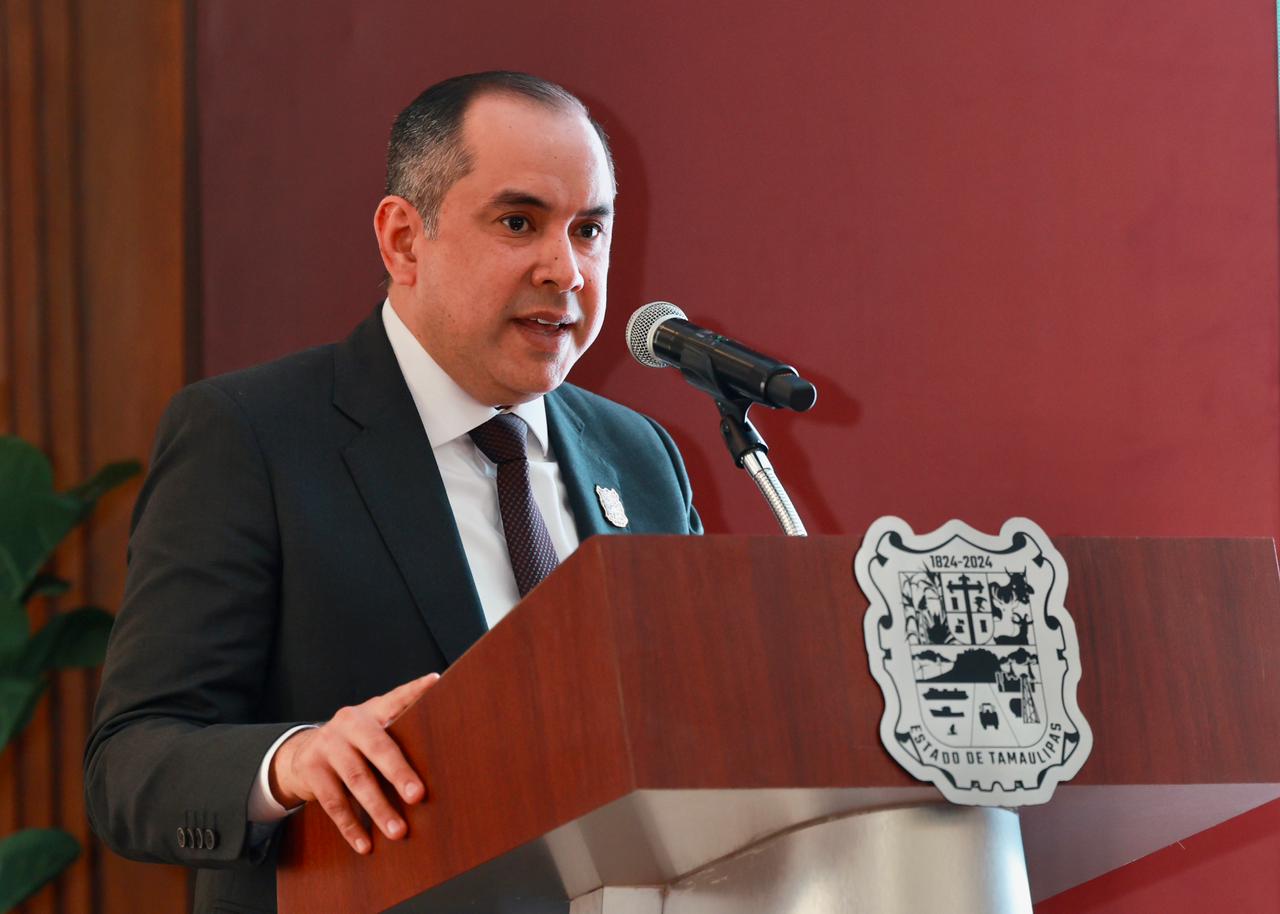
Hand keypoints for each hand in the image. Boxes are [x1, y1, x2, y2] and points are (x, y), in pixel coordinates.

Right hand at [269, 672, 439, 853]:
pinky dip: (351, 826)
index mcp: (371, 711)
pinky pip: (334, 803)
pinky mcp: (312, 771)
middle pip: (377, 747)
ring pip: (357, 780)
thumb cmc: (354, 745)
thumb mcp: (372, 730)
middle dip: (399, 773)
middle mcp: (349, 723)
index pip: (397, 698)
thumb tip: (439, 758)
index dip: (416, 690)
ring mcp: (328, 746)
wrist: (302, 754)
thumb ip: (396, 734)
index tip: (436, 682)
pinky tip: (365, 844)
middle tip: (418, 795)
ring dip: (378, 809)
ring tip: (398, 832)